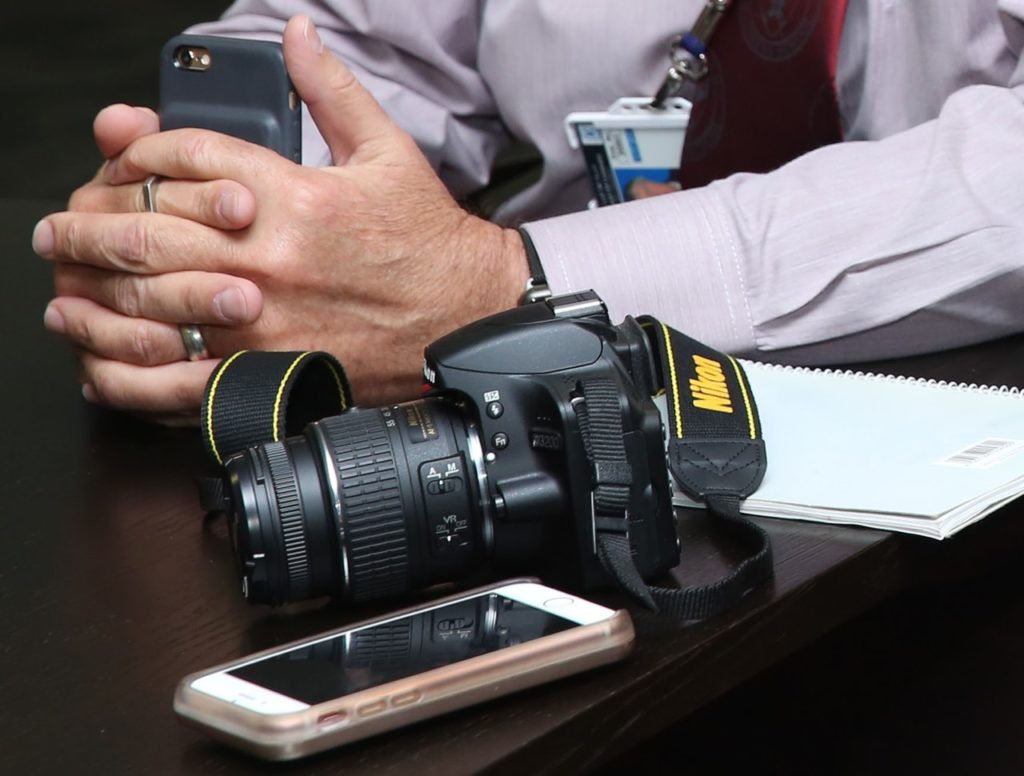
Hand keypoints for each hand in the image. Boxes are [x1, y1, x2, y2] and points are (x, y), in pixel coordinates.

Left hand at [36, 15, 528, 417]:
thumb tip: (298, 36)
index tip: (123, 158)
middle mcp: (267, 257)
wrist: (466, 317)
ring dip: (90, 289)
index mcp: (292, 196)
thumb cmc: (428, 243)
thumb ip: (331, 91)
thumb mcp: (386, 152)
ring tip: (64, 281)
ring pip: (145, 300)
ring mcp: (262, 321)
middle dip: (88, 221)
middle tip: (60, 225)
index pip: (184, 156)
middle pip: (144, 226)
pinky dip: (127, 370)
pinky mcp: (268, 374)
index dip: (138, 149)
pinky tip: (102, 358)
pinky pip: (176, 376)